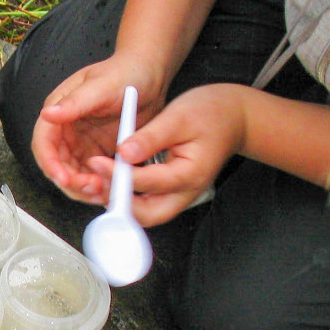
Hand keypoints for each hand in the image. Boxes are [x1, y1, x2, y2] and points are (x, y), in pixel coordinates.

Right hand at [31, 52, 168, 202]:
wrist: (150, 74)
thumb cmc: (125, 72)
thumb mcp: (102, 85)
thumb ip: (75, 102)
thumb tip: (48, 114)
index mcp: (60, 111)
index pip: (44, 142)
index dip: (50, 164)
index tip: (64, 179)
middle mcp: (66, 130)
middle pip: (57, 165)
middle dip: (70, 181)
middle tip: (92, 188)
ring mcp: (82, 143)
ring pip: (74, 175)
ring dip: (84, 188)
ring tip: (104, 190)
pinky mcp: (98, 152)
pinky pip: (93, 175)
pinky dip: (100, 185)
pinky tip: (112, 188)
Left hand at [91, 84, 247, 226]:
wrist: (234, 118)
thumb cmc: (211, 113)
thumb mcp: (179, 117)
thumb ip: (151, 137)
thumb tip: (123, 153)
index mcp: (190, 174)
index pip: (147, 182)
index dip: (118, 175)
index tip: (97, 162)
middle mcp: (186, 192)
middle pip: (147, 215)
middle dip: (118, 203)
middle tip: (95, 182)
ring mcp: (180, 196)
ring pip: (145, 214)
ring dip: (121, 204)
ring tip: (99, 183)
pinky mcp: (173, 191)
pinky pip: (148, 204)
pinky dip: (128, 198)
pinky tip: (112, 183)